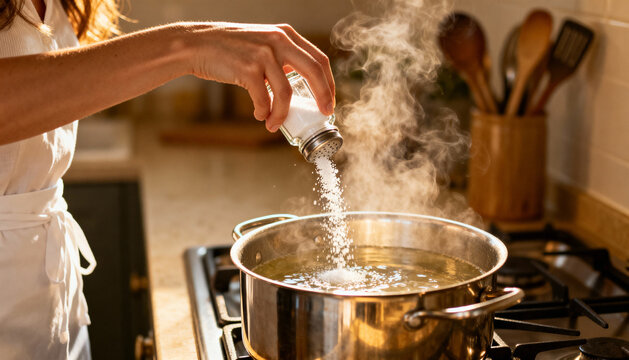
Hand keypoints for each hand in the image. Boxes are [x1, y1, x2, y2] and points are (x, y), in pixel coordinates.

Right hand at [183, 22, 334, 131]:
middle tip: (322, 114)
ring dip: (283, 114)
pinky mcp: (248, 68)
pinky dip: (264, 111)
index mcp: (286, 35)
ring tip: (275, 125)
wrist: (197, 45)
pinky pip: (264, 99)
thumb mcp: (262, 45)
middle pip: (314, 71)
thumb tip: (300, 90)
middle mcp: (279, 41)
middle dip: (323, 96)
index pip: (319, 59)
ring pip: (287, 92)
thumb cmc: (230, 50)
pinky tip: (260, 114)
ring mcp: (263, 54)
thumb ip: (282, 60)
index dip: (329, 84)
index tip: (329, 102)